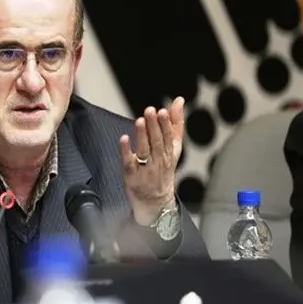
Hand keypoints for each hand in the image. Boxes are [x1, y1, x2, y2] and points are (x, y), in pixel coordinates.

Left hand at [119, 97, 184, 224]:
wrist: (155, 202)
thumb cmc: (163, 170)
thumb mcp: (173, 148)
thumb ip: (175, 124)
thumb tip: (178, 101)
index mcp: (169, 153)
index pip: (169, 137)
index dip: (166, 124)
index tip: (163, 111)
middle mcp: (158, 161)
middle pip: (157, 142)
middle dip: (154, 126)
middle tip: (150, 111)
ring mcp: (144, 169)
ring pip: (144, 151)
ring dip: (142, 135)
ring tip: (139, 121)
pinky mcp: (131, 175)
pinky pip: (128, 162)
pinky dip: (126, 150)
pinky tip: (123, 139)